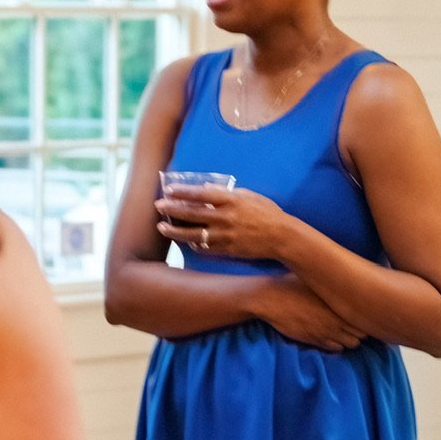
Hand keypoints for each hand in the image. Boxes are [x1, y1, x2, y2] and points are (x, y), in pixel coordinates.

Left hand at [157, 182, 291, 262]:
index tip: (168, 189)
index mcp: (231, 201)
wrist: (282, 237)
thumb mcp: (248, 196)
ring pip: (193, 234)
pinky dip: (193, 245)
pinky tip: (184, 242)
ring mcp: (225, 236)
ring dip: (175, 231)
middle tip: (158, 206)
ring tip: (161, 228)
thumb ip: (226, 193)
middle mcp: (225, 218)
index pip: (200, 194)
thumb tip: (205, 190)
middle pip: (192, 213)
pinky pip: (204, 248)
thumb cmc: (267, 213)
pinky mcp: (227, 250)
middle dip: (172, 209)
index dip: (182, 192)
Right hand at [256, 276, 363, 351]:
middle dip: (360, 330)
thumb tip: (342, 272)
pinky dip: (337, 345)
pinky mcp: (316, 340)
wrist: (270, 300)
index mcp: (340, 302)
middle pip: (362, 333)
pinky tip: (331, 336)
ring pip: (351, 343)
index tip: (360, 312)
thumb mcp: (315, 278)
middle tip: (353, 323)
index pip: (364, 316)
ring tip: (343, 331)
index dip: (364, 316)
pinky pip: (335, 348)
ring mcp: (327, 332)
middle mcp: (337, 319)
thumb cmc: (291, 284)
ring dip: (350, 339)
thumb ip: (331, 280)